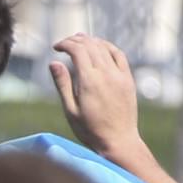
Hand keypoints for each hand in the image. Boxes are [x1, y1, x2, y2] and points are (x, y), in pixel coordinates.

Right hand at [48, 34, 146, 159]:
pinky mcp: (128, 80)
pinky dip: (108, 47)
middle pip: (90, 45)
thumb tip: (54, 62)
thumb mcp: (70, 109)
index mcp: (89, 81)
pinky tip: (99, 47)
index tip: (55, 47)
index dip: (65, 44)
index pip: (77, 50)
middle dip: (75, 40)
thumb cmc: (90, 130)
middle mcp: (106, 75)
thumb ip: (62, 84)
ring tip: (79, 41)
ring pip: (104, 48)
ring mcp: (120, 76)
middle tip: (64, 43)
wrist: (118, 141)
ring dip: (90, 41)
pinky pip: (119, 55)